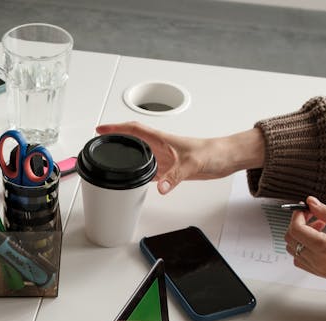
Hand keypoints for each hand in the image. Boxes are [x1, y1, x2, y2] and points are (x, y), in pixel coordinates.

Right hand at [95, 121, 264, 194]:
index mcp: (162, 140)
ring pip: (138, 156)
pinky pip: (148, 172)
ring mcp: (164, 158)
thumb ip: (175, 176)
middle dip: (114, 140)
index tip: (101, 129)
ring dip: (125, 157)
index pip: (134, 130)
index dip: (116, 128)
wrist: (227, 158)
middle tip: (99, 143)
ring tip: (109, 160)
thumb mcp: (193, 163)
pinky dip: (138, 175)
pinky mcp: (169, 170)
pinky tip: (133, 181)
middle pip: (131, 141)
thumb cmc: (214, 152)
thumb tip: (161, 186)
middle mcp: (160, 148)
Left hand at [286, 197, 325, 288]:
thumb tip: (312, 203)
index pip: (296, 230)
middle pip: (291, 241)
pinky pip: (303, 261)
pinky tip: (321, 239)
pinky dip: (305, 248)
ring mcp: (320, 270)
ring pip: (294, 252)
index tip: (306, 207)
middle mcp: (319, 262)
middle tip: (314, 214)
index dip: (297, 216)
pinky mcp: (324, 274)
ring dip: (301, 236)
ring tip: (321, 226)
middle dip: (298, 224)